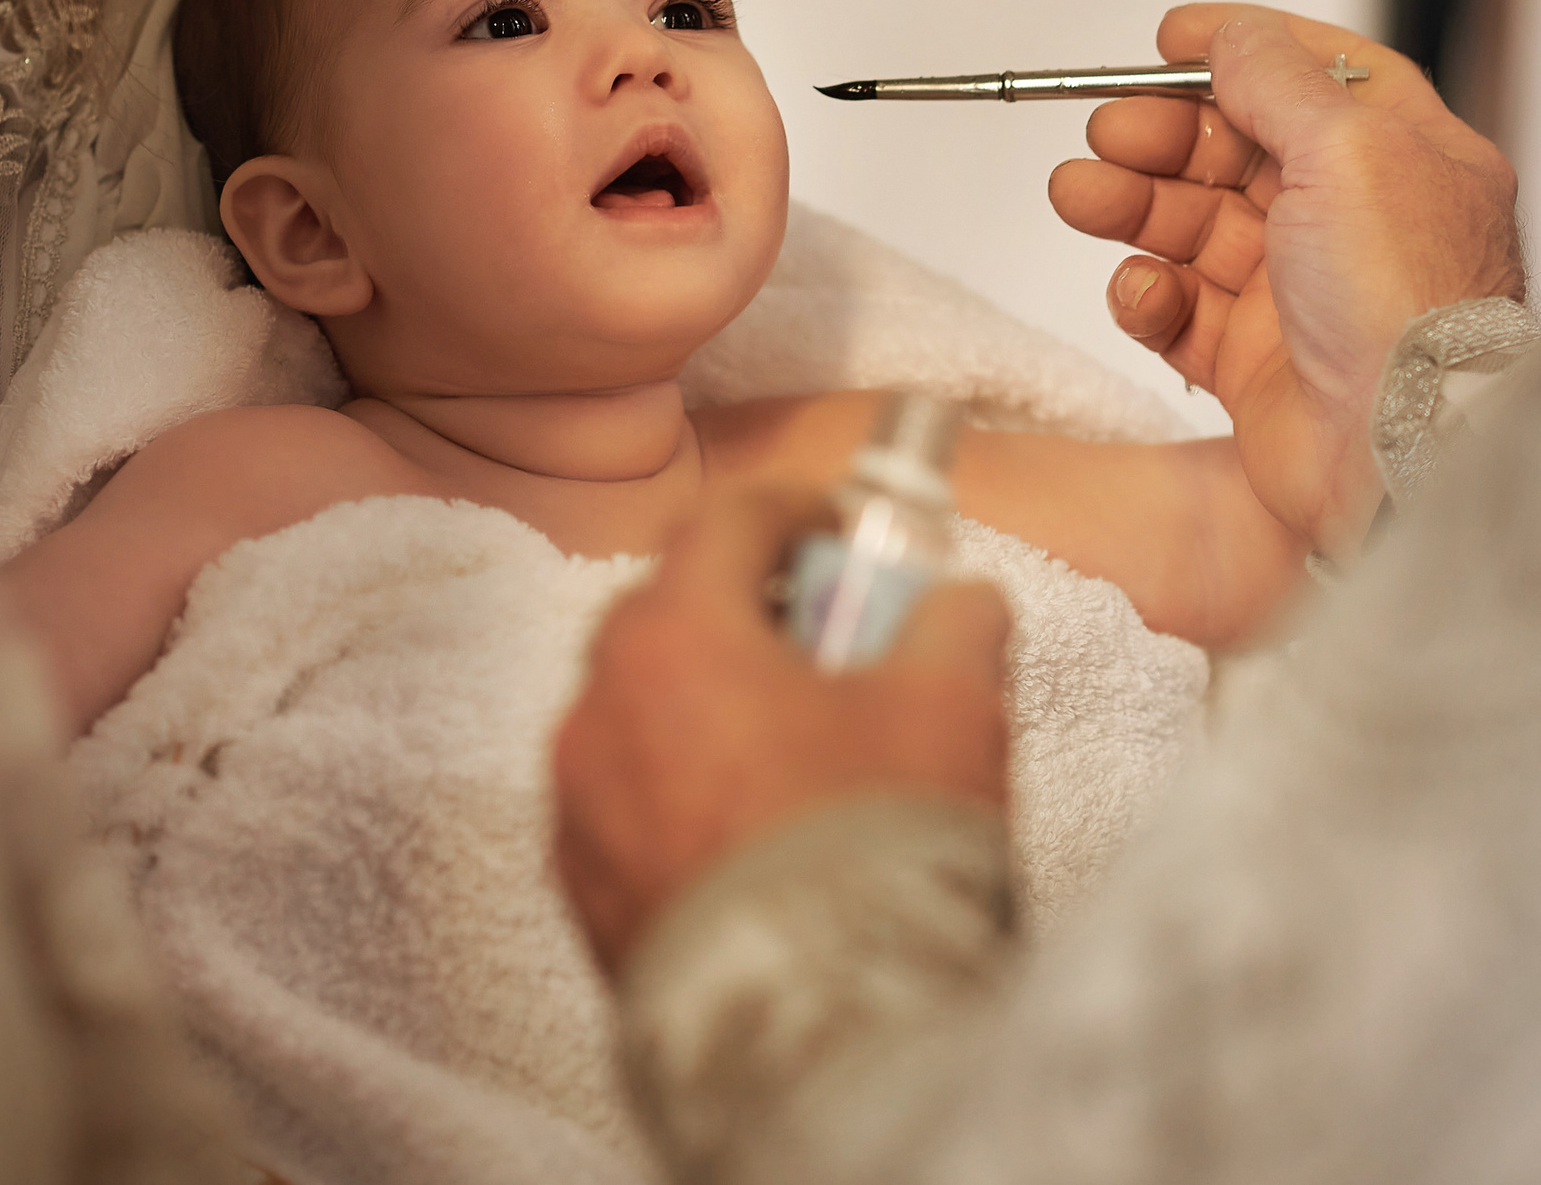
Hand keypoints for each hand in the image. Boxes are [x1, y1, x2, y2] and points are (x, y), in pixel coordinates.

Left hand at [553, 484, 1012, 971]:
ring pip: (644, 721)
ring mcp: (579, 812)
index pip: (724, 524)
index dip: (798, 512)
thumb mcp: (951, 705)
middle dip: (749, 615)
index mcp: (672, 638)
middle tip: (830, 642)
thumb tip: (961, 603)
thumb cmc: (874, 844)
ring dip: (714, 712)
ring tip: (802, 752)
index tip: (844, 528)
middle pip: (671, 620)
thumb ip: (955, 624)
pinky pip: (633, 812)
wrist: (818, 1029)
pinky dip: (687, 798)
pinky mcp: (585, 900)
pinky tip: (763, 835)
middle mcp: (597, 712)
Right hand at [1049, 4, 1522, 547]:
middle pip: (1237, 152)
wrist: (1402, 453)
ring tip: (1079, 195)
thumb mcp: (1350, 148)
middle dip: (1163, 135)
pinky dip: (1149, 294)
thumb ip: (1278, 80)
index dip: (1242, 51)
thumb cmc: (1403, 301)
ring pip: (1195, 229)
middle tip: (1106, 133)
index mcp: (1402, 157)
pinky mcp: (1256, 365)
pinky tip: (1141, 288)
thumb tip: (1231, 35)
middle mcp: (1354, 221)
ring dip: (1132, 205)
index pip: (1316, 78)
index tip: (1167, 39)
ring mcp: (1302, 295)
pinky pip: (1182, 312)